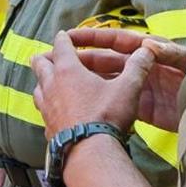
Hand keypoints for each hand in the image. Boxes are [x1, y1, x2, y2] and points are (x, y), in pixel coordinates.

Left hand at [31, 31, 156, 139]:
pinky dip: (47, 105)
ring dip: (43, 82)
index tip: (64, 34)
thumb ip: (137, 68)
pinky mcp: (47, 126)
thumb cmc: (107, 116)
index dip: (64, 38)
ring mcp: (46, 107)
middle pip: (40, 64)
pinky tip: (55, 111)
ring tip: (50, 83)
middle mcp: (51, 85)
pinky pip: (43, 111)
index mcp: (68, 70)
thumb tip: (148, 50)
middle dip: (44, 57)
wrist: (90, 152)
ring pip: (37, 87)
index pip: (61, 46)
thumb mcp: (128, 89)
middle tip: (49, 56)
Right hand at [67, 28, 185, 131]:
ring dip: (86, 80)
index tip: (70, 36)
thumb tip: (147, 44)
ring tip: (60, 82)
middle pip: (106, 60)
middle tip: (56, 60)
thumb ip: (171, 53)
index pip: (117, 40)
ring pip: (106, 81)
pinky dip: (98, 101)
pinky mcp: (142, 109)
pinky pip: (114, 102)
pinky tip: (80, 104)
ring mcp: (141, 89)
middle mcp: (142, 68)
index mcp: (151, 52)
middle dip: (82, 59)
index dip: (93, 37)